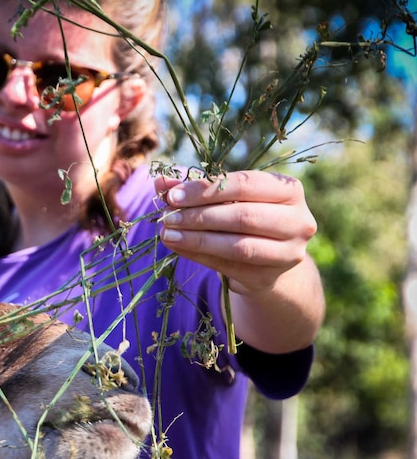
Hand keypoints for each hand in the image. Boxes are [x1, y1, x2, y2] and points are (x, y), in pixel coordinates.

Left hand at [155, 170, 317, 295]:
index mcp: (291, 191)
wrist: (267, 260)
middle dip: (199, 215)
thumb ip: (198, 187)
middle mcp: (298, 221)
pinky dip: (198, 255)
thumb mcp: (228, 198)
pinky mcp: (267, 277)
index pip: (246, 184)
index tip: (173, 195)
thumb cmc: (246, 217)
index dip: (206, 189)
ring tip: (168, 232)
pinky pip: (227, 266)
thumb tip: (162, 181)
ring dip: (197, 239)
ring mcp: (287, 253)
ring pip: (237, 246)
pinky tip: (177, 246)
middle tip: (167, 215)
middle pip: (243, 216)